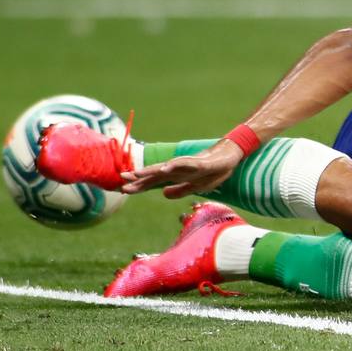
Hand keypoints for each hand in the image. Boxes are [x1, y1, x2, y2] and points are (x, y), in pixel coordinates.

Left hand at [119, 139, 243, 197]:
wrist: (230, 156)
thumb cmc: (213, 170)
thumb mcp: (196, 186)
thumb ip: (180, 190)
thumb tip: (163, 194)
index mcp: (177, 175)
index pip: (154, 181)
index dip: (139, 185)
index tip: (122, 189)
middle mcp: (179, 168)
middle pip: (155, 174)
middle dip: (139, 178)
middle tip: (121, 180)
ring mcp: (188, 164)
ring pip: (166, 167)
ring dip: (152, 170)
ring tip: (137, 173)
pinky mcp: (200, 163)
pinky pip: (185, 164)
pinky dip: (174, 166)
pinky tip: (165, 168)